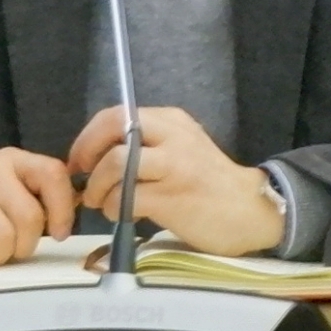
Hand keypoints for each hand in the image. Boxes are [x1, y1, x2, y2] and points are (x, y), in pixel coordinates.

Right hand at [0, 146, 75, 267]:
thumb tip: (71, 216)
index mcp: (11, 160)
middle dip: (22, 245)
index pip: (53, 174)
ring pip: (3, 238)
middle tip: (4, 248)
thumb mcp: (7, 200)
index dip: (63, 209)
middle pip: (30, 217)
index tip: (59, 234)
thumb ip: (37, 202)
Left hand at [68, 104, 284, 256]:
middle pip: (113, 130)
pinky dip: (113, 209)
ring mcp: (174, 167)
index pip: (116, 115)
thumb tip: (97, 158)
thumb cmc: (209, 184)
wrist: (250, 210)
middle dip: (88, 155)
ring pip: (115, 165)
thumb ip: (146, 146)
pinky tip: (126, 215)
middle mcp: (173, 136)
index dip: (88, 138)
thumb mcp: (181, 150)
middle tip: (85, 179)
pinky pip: (123, 199)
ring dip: (98, 189)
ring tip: (104, 203)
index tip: (81, 161)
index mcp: (172, 121)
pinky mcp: (172, 198)